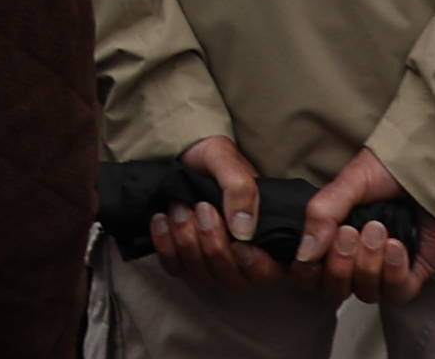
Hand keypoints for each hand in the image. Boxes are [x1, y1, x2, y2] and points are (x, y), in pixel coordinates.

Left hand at [151, 133, 278, 289]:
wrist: (177, 155)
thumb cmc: (209, 159)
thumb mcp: (226, 158)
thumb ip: (240, 188)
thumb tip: (244, 230)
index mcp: (263, 232)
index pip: (273, 270)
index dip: (257, 265)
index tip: (239, 244)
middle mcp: (240, 254)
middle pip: (235, 279)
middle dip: (214, 246)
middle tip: (201, 208)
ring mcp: (210, 260)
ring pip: (204, 275)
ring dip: (188, 241)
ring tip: (179, 207)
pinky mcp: (183, 259)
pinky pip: (176, 268)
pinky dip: (166, 246)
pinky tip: (161, 219)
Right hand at [286, 143, 434, 299]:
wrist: (433, 168)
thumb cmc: (391, 169)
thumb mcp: (349, 183)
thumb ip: (322, 214)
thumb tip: (304, 253)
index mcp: (333, 238)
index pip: (308, 274)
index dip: (305, 274)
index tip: (312, 258)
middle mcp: (356, 258)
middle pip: (335, 290)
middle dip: (339, 266)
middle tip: (350, 234)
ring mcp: (384, 269)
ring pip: (366, 293)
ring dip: (369, 265)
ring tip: (379, 231)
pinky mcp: (413, 274)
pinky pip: (397, 293)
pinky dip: (394, 273)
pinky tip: (397, 246)